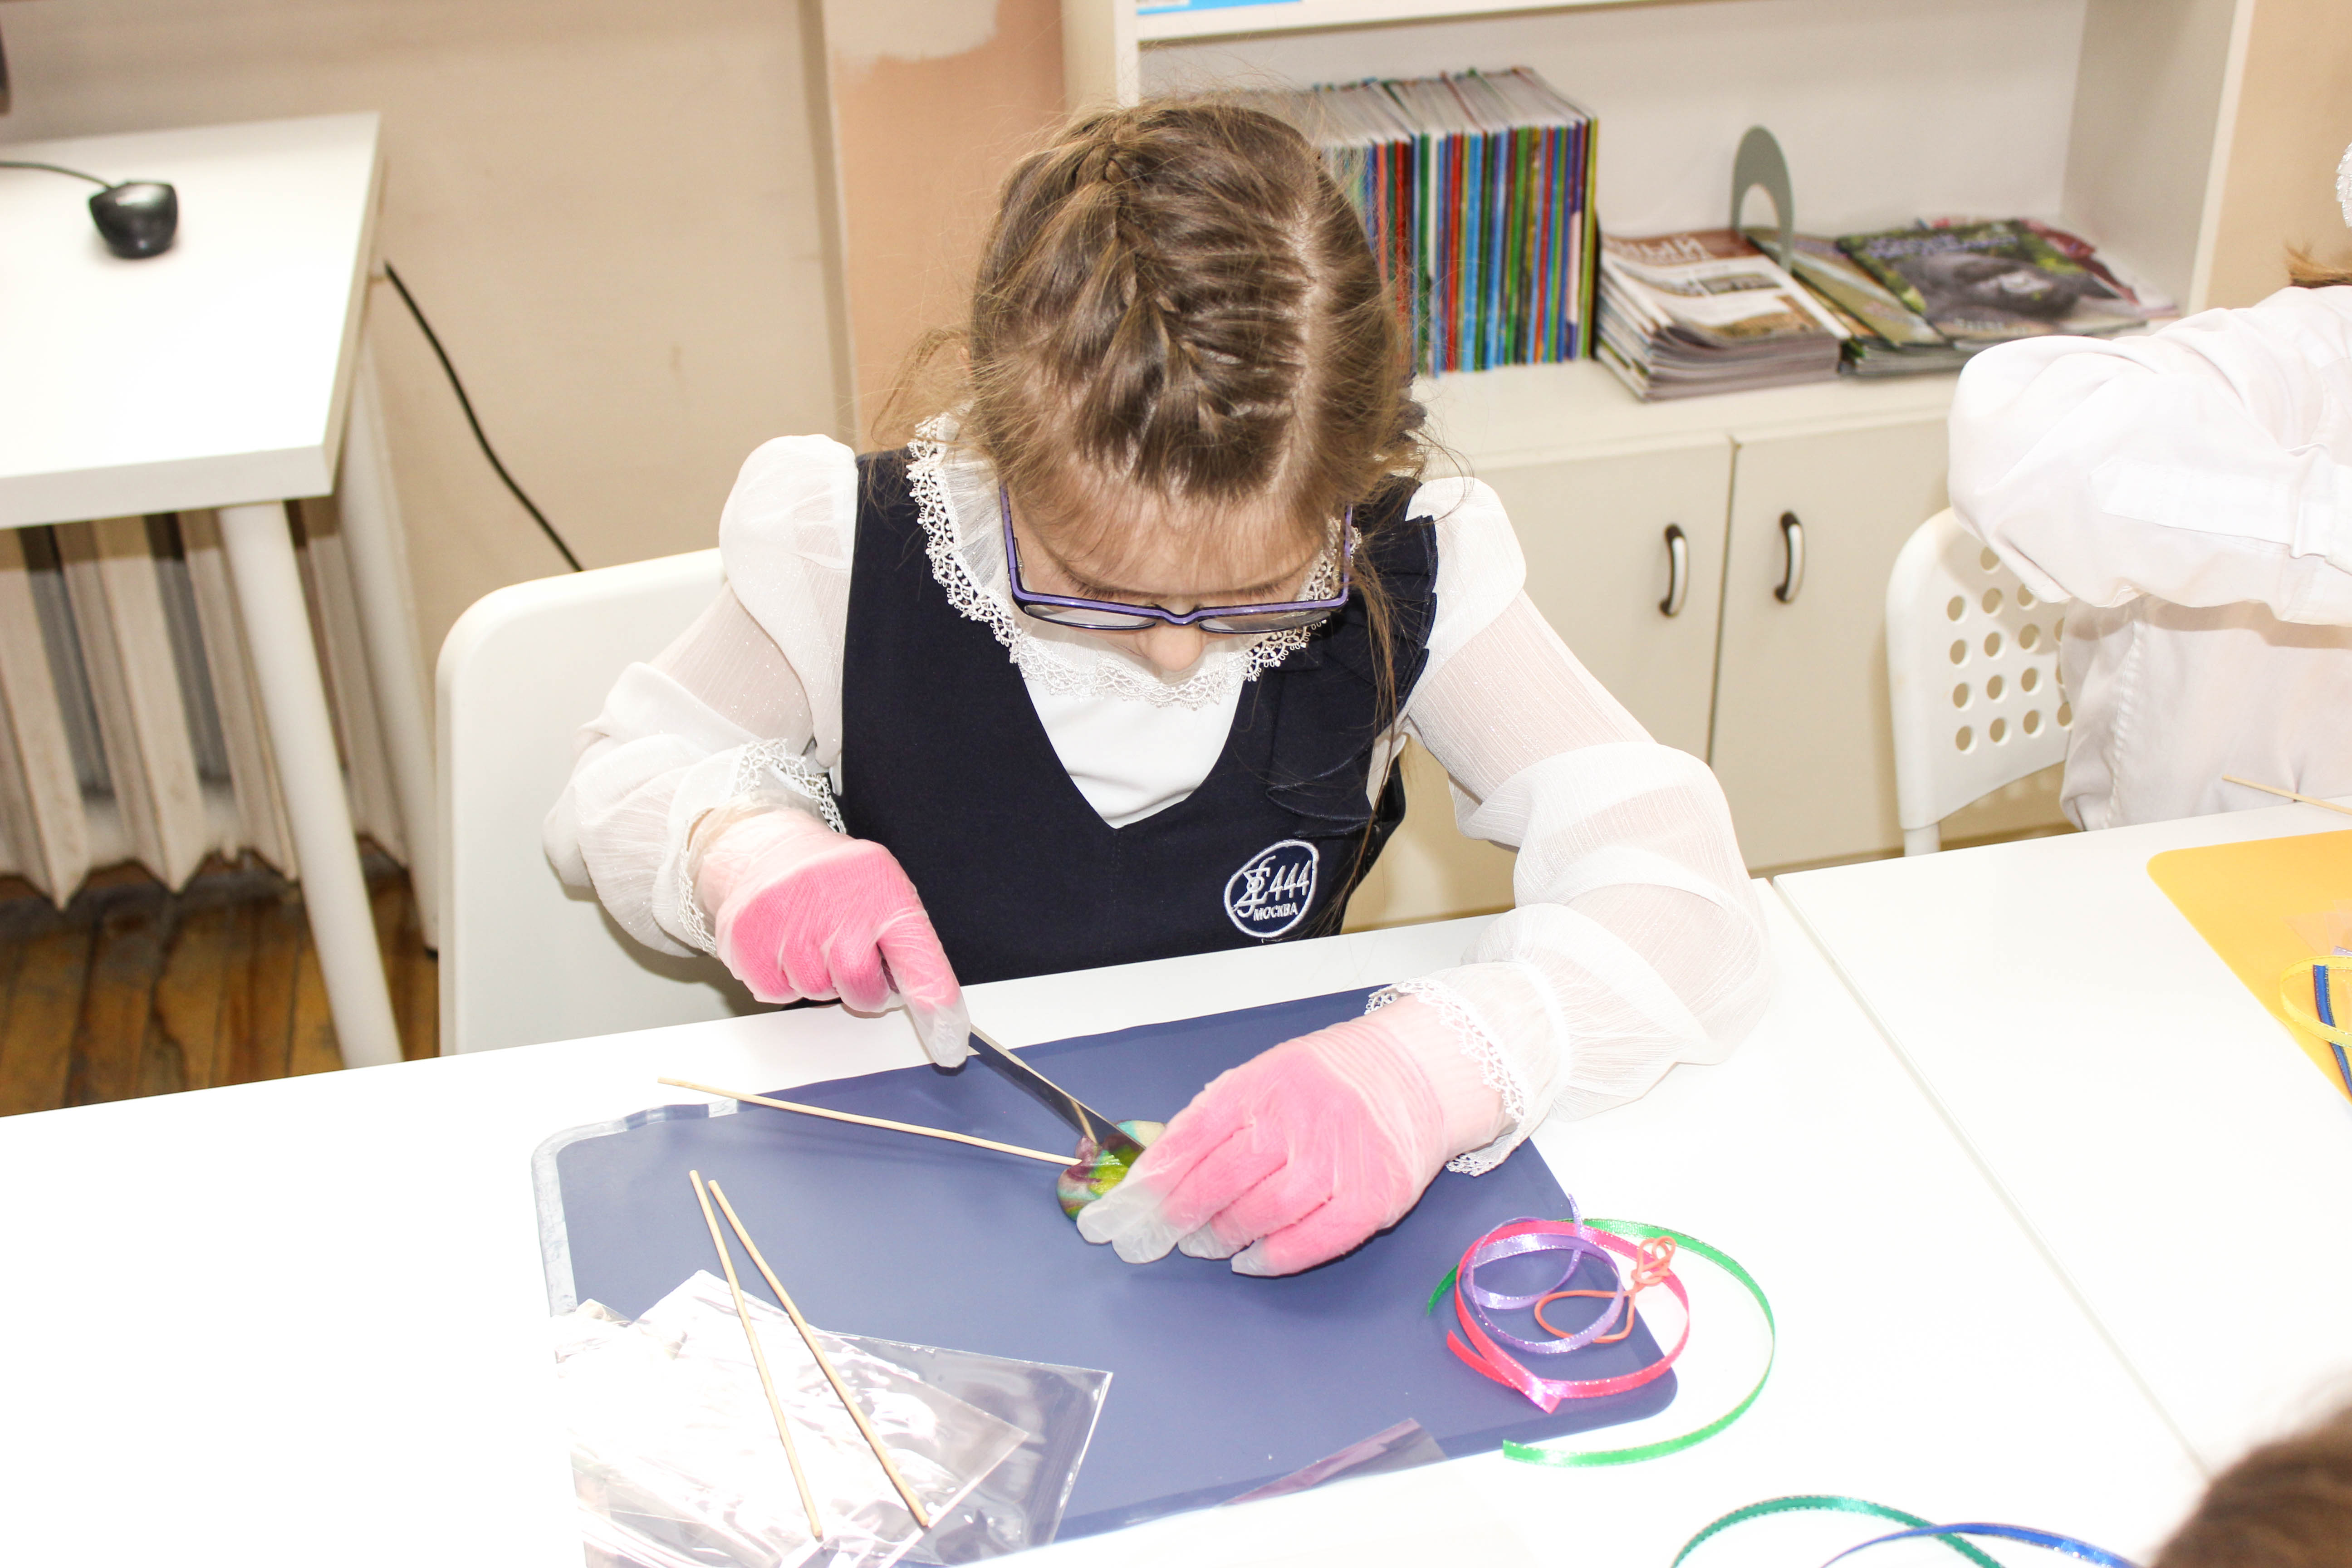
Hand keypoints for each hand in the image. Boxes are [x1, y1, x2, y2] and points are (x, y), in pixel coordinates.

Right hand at [695, 809, 970, 1064]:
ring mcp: (786, 920)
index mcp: (881, 887)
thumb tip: (930, 1008)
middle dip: (863, 990)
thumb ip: (905, 942)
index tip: (949, 1042)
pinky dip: (785, 981)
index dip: (935, 1002)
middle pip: (860, 984)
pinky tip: (785, 947)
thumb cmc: (834, 880)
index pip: (917, 954)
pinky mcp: (747, 941)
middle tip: (855, 964)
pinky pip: (778, 993)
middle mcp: (834, 902)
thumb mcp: (883, 889)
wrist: (763, 850)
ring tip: (813, 941)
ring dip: (821, 981)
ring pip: (817, 991)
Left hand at [1075, 998, 1504, 1274]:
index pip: (1190, 1140)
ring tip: (1198, 1244)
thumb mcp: (1265, 1077)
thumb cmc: (1328, 1080)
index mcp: (1265, 1084)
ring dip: (1219, 1236)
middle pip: (1217, 1181)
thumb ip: (1215, 1119)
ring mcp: (1339, 1160)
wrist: (1417, 1073)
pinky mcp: (1374, 1197)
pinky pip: (1312, 1240)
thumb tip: (1153, 1170)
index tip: (1114, 1214)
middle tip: (1142, 1242)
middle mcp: (1300, 1119)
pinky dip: (1272, 1257)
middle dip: (1171, 1219)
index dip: (1147, 1184)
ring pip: (1259, 1213)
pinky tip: (1248, 1260)